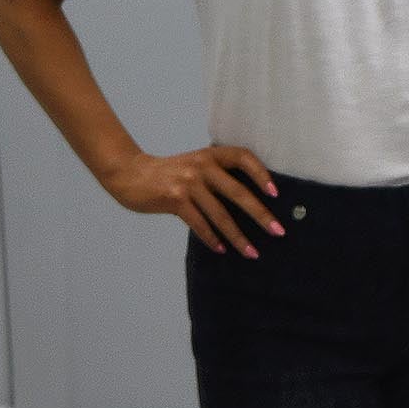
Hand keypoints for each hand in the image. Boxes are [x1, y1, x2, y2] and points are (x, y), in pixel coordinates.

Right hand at [106, 143, 284, 257]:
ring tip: (251, 252)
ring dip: (237, 236)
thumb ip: (215, 176)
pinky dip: (211, 238)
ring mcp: (188, 183)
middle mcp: (202, 166)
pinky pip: (199, 223)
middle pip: (238, 192)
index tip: (275, 193)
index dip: (261, 174)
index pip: (243, 158)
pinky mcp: (174, 199)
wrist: (130, 174)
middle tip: (277, 231)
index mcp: (210, 155)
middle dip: (260, 214)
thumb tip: (246, 203)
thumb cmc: (168, 174)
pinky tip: (221, 249)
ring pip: (220, 214)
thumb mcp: (193, 166)